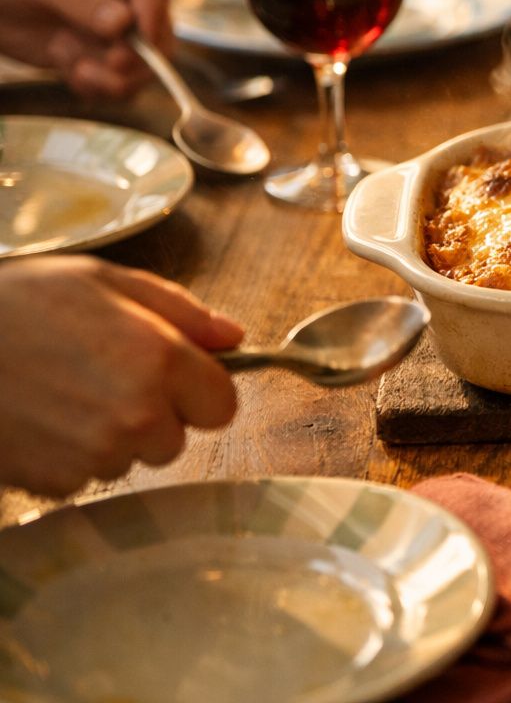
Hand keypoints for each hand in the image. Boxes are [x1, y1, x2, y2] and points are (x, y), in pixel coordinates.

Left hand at [0, 0, 170, 97]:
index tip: (141, 42)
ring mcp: (109, 30)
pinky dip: (95, 87)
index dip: (153, 17)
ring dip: (114, 78)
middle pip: (157, 34)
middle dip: (138, 57)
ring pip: (140, 66)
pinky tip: (67, 68)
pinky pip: (113, 83)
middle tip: (110, 65)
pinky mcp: (94, 56)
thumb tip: (124, 23)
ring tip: (76, 70)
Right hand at [0, 256, 242, 496]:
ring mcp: (96, 455)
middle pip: (176, 437)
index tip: (169, 374)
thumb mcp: (102, 280)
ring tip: (59, 391)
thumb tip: (235, 337)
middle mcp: (138, 415)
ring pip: (130, 458)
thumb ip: (181, 311)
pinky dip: (67, 454)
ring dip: (108, 434)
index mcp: (159, 359)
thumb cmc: (16, 304)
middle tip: (98, 374)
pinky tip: (37, 418)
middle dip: (151, 413)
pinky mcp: (56, 483)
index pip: (223, 406)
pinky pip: (85, 476)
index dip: (198, 389)